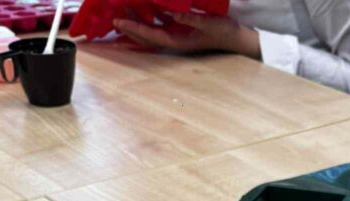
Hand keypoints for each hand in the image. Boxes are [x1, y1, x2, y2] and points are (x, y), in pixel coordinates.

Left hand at [113, 12, 259, 57]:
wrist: (236, 39)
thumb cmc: (224, 32)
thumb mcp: (209, 22)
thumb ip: (191, 18)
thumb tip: (172, 13)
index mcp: (180, 42)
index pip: (152, 36)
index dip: (135, 29)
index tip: (119, 22)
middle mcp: (175, 41)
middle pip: (147, 37)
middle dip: (130, 29)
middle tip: (112, 19)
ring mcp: (177, 36)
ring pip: (151, 31)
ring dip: (137, 24)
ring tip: (121, 14)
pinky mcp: (181, 30)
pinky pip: (160, 25)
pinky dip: (149, 18)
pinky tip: (141, 10)